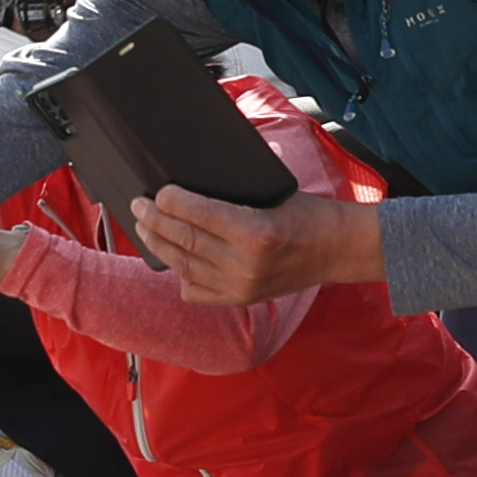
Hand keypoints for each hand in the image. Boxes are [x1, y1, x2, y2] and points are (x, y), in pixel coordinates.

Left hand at [132, 182, 379, 301]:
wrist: (338, 250)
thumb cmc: (310, 214)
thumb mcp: (274, 193)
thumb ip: (235, 193)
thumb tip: (194, 177)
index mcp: (256, 232)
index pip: (199, 215)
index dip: (171, 203)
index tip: (157, 192)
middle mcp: (245, 264)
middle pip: (185, 240)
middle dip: (155, 221)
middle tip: (138, 206)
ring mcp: (241, 286)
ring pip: (185, 266)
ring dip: (160, 245)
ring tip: (144, 227)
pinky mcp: (241, 299)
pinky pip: (196, 291)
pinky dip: (180, 274)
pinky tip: (171, 257)